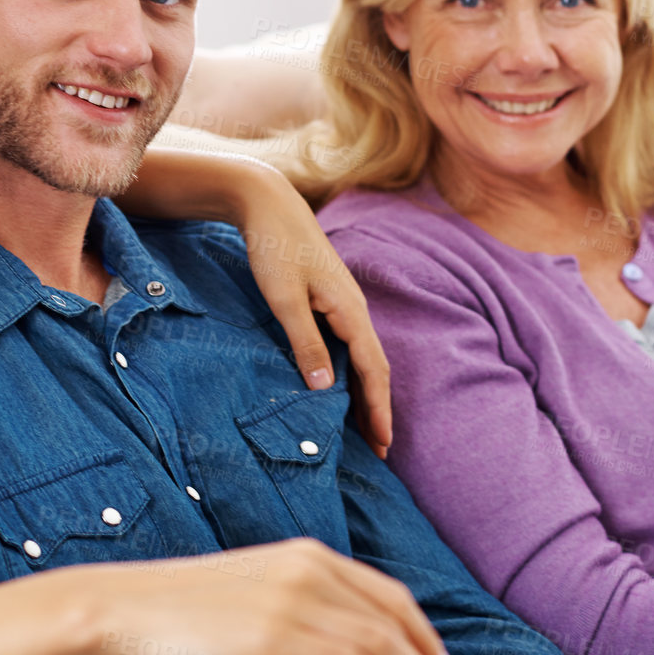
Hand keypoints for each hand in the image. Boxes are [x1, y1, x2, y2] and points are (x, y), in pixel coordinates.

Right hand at [88, 538, 454, 654]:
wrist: (128, 606)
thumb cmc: (182, 606)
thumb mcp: (252, 588)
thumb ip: (296, 597)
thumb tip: (328, 625)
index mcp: (304, 555)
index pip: (386, 592)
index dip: (420, 630)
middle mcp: (308, 569)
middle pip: (393, 615)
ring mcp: (293, 598)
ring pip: (379, 640)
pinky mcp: (276, 631)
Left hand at [232, 167, 393, 457]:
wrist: (269, 205)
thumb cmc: (274, 249)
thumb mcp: (285, 299)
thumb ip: (305, 342)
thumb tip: (325, 389)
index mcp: (350, 311)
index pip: (373, 371)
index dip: (378, 409)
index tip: (383, 444)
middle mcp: (354, 309)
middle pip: (374, 368)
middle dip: (378, 408)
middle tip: (379, 449)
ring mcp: (344, 304)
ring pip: (362, 357)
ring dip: (365, 392)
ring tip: (363, 426)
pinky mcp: (330, 299)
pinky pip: (349, 345)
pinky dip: (351, 372)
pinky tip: (340, 385)